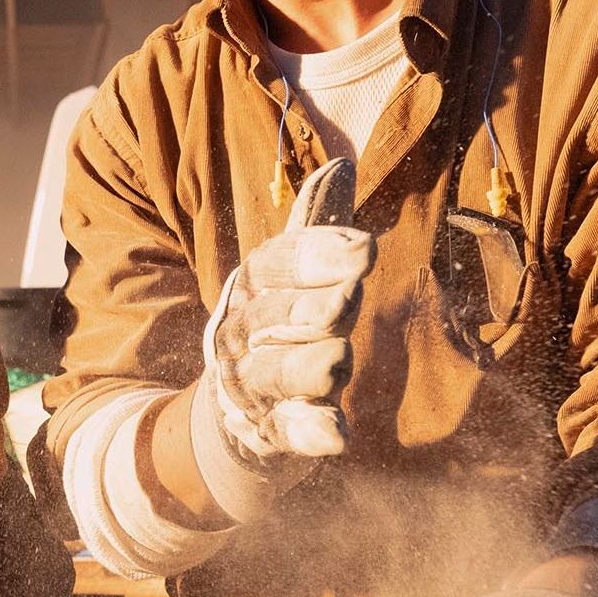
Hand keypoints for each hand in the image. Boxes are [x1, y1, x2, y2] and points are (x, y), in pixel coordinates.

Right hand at [202, 160, 373, 465]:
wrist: (232, 413)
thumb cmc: (276, 327)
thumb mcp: (290, 277)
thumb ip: (315, 227)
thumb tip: (341, 162)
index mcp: (252, 285)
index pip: (277, 262)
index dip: (317, 254)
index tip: (364, 248)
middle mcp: (241, 332)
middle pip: (273, 316)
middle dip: (309, 307)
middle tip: (349, 297)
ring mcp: (250, 386)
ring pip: (275, 374)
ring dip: (306, 367)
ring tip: (337, 361)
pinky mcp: (267, 432)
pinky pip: (287, 432)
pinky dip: (310, 433)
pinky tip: (337, 434)